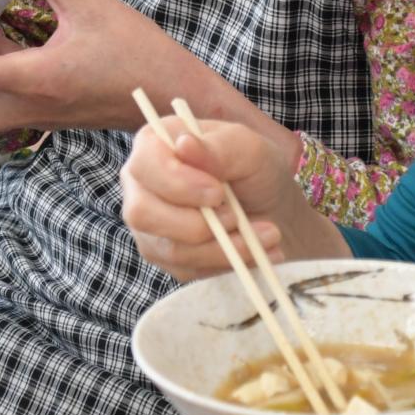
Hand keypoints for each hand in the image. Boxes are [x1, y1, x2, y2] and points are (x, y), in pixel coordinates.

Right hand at [120, 115, 309, 278]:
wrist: (273, 207)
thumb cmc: (256, 168)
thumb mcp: (249, 148)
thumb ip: (218, 147)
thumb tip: (184, 144)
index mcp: (154, 145)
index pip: (144, 165)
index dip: (177, 183)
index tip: (218, 192)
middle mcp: (141, 186)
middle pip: (143, 213)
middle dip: (196, 224)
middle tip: (237, 218)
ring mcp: (149, 225)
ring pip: (169, 249)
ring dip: (221, 247)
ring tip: (265, 235)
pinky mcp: (165, 256)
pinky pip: (186, 270)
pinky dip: (225, 262)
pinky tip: (254, 249)